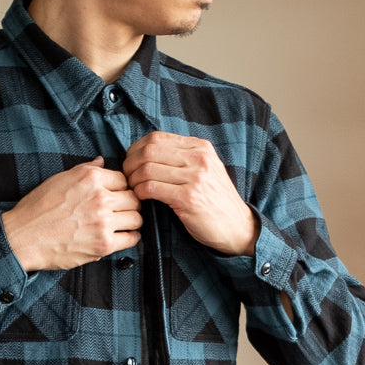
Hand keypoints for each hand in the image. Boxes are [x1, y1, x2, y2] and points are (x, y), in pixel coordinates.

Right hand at [1, 158, 142, 271]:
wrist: (23, 237)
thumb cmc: (38, 208)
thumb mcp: (59, 179)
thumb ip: (85, 169)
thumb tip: (102, 161)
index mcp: (90, 178)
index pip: (123, 179)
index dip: (120, 188)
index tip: (115, 195)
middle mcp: (99, 198)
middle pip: (134, 198)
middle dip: (129, 204)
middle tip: (121, 211)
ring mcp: (103, 222)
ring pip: (137, 218)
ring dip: (131, 221)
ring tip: (121, 224)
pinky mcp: (103, 244)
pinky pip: (132, 239)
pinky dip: (130, 238)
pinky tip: (121, 236)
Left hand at [123, 132, 258, 255]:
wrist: (237, 226)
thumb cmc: (215, 201)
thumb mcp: (206, 170)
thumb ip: (183, 158)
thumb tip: (148, 151)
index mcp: (201, 147)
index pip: (157, 138)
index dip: (137, 149)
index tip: (131, 162)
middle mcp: (199, 158)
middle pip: (149, 151)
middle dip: (131, 164)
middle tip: (127, 177)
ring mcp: (195, 177)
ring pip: (147, 169)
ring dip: (133, 180)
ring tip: (134, 190)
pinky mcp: (189, 198)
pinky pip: (151, 188)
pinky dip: (140, 192)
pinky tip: (141, 198)